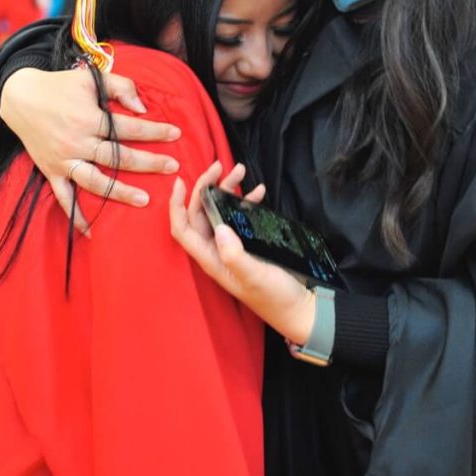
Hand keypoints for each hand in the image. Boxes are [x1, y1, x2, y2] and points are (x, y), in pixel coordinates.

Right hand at [0, 66, 182, 234]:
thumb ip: (121, 88)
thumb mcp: (91, 78)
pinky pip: (64, 197)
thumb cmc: (59, 85)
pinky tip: (91, 231)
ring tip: (144, 200)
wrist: (19, 96)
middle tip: (172, 167)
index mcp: (89, 119)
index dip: (154, 131)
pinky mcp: (51, 172)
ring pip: (96, 182)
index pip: (129, 128)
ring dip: (120, 193)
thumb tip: (142, 108)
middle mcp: (77, 143)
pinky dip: (76, 215)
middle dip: (149, 163)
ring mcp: (64, 160)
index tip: (176, 134)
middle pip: (119, 158)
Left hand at [170, 162, 316, 345]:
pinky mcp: (246, 244)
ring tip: (240, 171)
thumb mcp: (254, 276)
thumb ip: (235, 254)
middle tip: (221, 166)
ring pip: (219, 212)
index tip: (181, 181)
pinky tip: (258, 191)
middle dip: (207, 188)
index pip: (182, 230)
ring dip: (227, 190)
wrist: (298, 308)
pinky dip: (245, 201)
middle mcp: (216, 251)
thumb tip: (220, 227)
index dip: (177, 206)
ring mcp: (231, 247)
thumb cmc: (274, 298)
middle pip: (200, 214)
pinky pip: (238, 216)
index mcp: (211, 260)